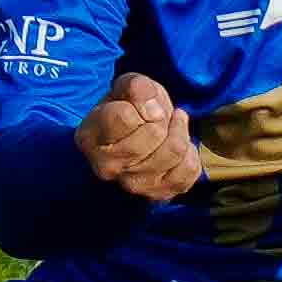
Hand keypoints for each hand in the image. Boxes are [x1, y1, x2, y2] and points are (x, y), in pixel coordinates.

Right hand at [75, 71, 204, 199]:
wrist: (131, 139)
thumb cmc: (125, 110)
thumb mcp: (125, 89)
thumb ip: (135, 87)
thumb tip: (153, 107)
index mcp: (90, 139)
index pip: (125, 116)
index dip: (142, 102)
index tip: (143, 103)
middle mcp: (107, 168)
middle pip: (154, 133)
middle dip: (163, 116)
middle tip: (159, 114)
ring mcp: (133, 185)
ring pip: (173, 152)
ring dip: (179, 132)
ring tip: (172, 124)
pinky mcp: (159, 194)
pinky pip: (189, 170)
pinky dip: (190, 153)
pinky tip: (178, 146)